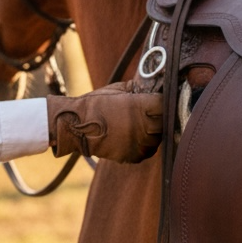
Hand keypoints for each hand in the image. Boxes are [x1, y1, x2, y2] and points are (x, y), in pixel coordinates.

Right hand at [47, 82, 162, 161]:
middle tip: (151, 114)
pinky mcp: (132, 156)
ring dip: (154, 132)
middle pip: (164, 122)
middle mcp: (142, 126)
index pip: (164, 103)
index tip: (157, 101)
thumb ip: (138, 89)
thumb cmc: (96, 103)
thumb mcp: (118, 89)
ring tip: (142, 126)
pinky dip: (145, 146)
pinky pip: (148, 151)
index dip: (161, 102)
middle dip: (160, 117)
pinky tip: (137, 138)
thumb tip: (152, 86)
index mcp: (140, 106)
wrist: (77, 125)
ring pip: (158, 138)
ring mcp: (138, 143)